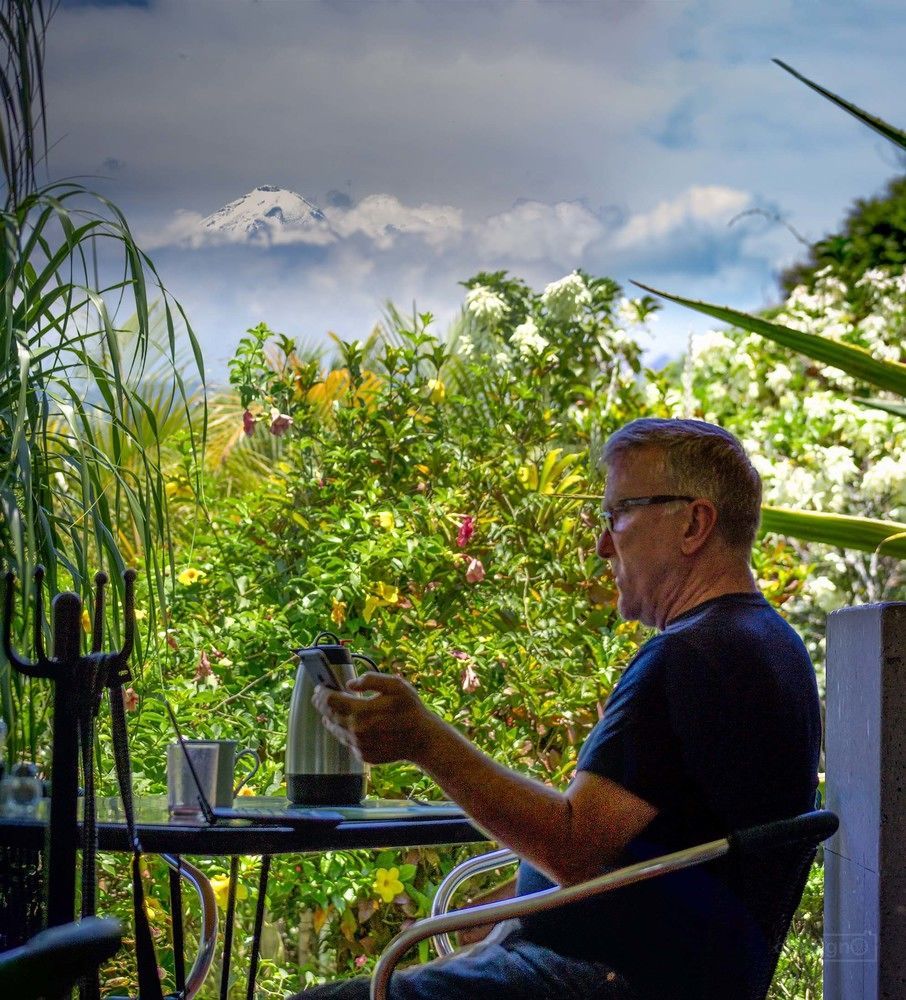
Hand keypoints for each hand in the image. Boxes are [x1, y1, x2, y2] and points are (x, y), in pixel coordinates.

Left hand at [311, 671, 438, 764]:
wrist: (422, 739)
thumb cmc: (410, 709)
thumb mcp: (396, 685)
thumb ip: (371, 679)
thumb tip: (350, 683)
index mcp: (361, 711)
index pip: (330, 701)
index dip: (322, 693)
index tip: (320, 688)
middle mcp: (356, 730)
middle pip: (329, 715)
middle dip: (322, 704)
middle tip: (319, 696)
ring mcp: (358, 745)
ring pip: (335, 730)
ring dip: (330, 718)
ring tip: (330, 710)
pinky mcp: (363, 755)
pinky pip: (347, 741)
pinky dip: (344, 732)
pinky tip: (349, 724)